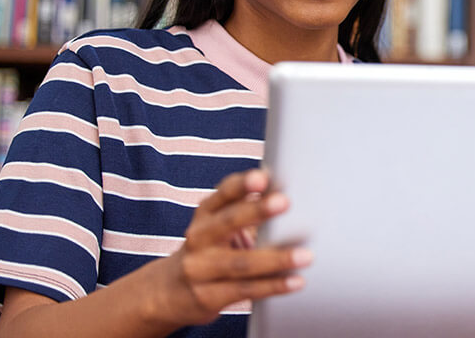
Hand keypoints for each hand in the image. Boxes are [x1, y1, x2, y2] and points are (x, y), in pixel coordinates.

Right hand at [145, 169, 310, 326]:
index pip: (222, 195)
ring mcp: (200, 269)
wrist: (168, 293)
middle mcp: (198, 238)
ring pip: (241, 263)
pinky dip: (273, 286)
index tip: (262, 177)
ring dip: (276, 259)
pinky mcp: (208, 297)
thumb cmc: (208, 250)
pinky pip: (245, 290)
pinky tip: (296, 281)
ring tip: (306, 255)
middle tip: (284, 202)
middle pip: (227, 223)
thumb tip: (281, 187)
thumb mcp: (217, 224)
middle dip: (256, 211)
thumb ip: (244, 206)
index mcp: (204, 215)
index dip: (241, 185)